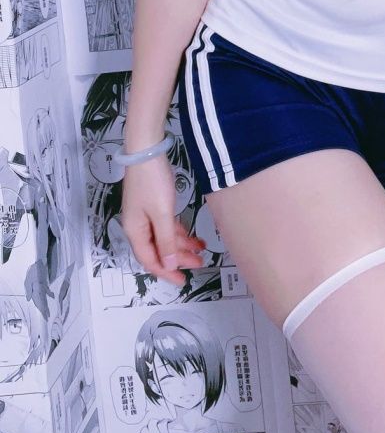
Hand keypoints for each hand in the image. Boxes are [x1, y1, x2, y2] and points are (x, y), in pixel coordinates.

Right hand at [121, 154, 205, 285]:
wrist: (147, 152)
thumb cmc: (152, 181)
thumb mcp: (162, 214)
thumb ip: (166, 241)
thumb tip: (169, 264)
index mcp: (135, 231)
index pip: (149, 260)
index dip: (166, 272)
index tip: (182, 280)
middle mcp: (138, 226)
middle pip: (158, 251)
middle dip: (178, 259)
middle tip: (199, 264)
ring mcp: (146, 215)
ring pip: (164, 238)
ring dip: (181, 246)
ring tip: (201, 251)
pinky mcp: (154, 206)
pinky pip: (167, 226)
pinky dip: (179, 233)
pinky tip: (193, 237)